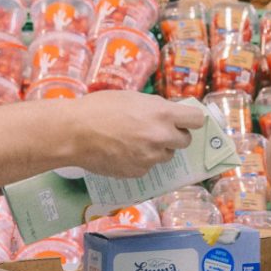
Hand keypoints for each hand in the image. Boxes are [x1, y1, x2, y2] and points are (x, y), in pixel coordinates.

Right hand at [64, 91, 204, 177]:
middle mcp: (161, 137)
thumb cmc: (99, 108)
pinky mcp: (139, 172)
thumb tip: (170, 115)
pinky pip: (148, 166)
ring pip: (166, 155)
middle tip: (157, 131)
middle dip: (174, 136)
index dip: (191, 120)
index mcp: (162, 114)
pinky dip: (141, 160)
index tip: (185, 121)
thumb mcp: (133, 98)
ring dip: (158, 149)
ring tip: (135, 141)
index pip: (196, 120)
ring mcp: (151, 157)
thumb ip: (156, 108)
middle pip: (185, 140)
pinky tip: (123, 152)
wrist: (74, 132)